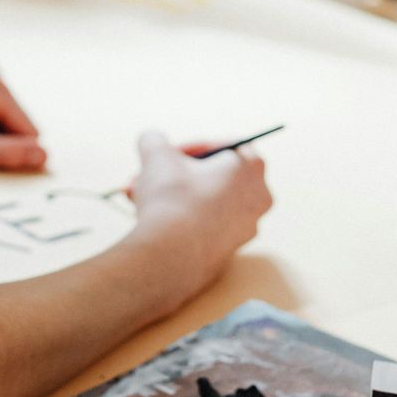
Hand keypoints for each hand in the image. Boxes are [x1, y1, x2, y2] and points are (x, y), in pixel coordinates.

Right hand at [124, 131, 272, 306]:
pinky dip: (181, 219)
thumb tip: (152, 140)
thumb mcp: (156, 155)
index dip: (192, 148)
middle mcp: (258, 197)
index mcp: (251, 167)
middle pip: (213, 176)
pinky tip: (149, 220)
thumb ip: (155, 140)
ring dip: (172, 195)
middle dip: (176, 174)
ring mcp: (246, 227)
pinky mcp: (230, 250)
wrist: (171, 257)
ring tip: (138, 195)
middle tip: (150, 174)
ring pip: (205, 201)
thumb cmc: (171, 198)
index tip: (169, 154)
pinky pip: (204, 225)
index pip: (224, 146)